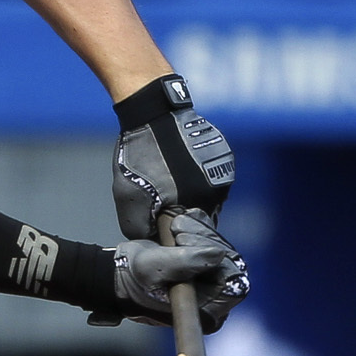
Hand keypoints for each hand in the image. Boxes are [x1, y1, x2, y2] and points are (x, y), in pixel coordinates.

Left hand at [109, 81, 234, 236]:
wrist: (153, 115)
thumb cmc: (139, 157)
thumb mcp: (129, 199)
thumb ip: (141, 228)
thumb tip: (153, 240)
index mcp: (196, 205)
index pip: (189, 235)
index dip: (174, 233)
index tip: (162, 223)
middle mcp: (217, 192)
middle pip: (201, 218)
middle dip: (183, 214)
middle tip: (164, 199)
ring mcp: (224, 173)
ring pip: (209, 199)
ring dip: (193, 197)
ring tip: (171, 180)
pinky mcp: (226, 158)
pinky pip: (213, 180)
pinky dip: (199, 179)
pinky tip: (181, 167)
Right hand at [113, 212, 246, 332]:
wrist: (117, 271)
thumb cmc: (133, 278)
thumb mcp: (155, 268)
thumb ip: (185, 262)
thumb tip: (218, 254)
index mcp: (207, 311)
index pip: (233, 283)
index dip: (216, 259)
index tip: (187, 244)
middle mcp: (214, 297)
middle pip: (230, 262)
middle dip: (203, 240)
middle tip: (176, 233)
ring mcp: (211, 278)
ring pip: (222, 247)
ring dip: (198, 231)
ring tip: (173, 229)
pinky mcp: (204, 262)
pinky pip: (214, 239)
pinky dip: (199, 226)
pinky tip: (179, 223)